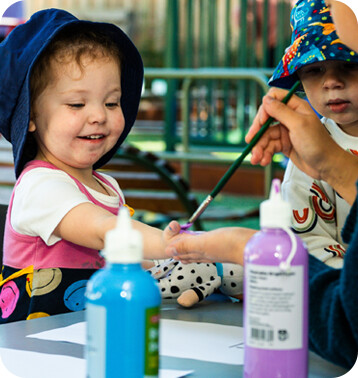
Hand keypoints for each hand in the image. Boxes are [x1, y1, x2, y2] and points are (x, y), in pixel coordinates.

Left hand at [165, 227, 255, 264]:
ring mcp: (215, 250)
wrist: (253, 248)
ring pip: (197, 249)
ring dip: (188, 245)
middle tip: (172, 241)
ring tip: (183, 243)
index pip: (180, 251)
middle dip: (178, 246)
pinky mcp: (224, 246)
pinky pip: (208, 246)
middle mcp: (206, 253)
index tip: (167, 239)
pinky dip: (202, 243)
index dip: (172, 245)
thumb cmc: (230, 245)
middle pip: (187, 251)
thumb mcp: (204, 243)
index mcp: (199, 252)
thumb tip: (167, 250)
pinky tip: (205, 242)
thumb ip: (186, 246)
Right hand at [246, 87, 357, 203]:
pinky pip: (269, 146)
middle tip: (250, 142)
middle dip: (257, 132)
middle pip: (265, 119)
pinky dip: (264, 154)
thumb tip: (265, 100)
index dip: (265, 109)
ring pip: (265, 136)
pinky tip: (264, 161)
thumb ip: (281, 111)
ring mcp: (285, 131)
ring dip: (259, 148)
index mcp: (296, 107)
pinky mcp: (283, 144)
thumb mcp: (298, 125)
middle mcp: (289, 117)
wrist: (326, 166)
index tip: (262, 122)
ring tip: (256, 159)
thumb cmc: (317, 144)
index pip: (274, 98)